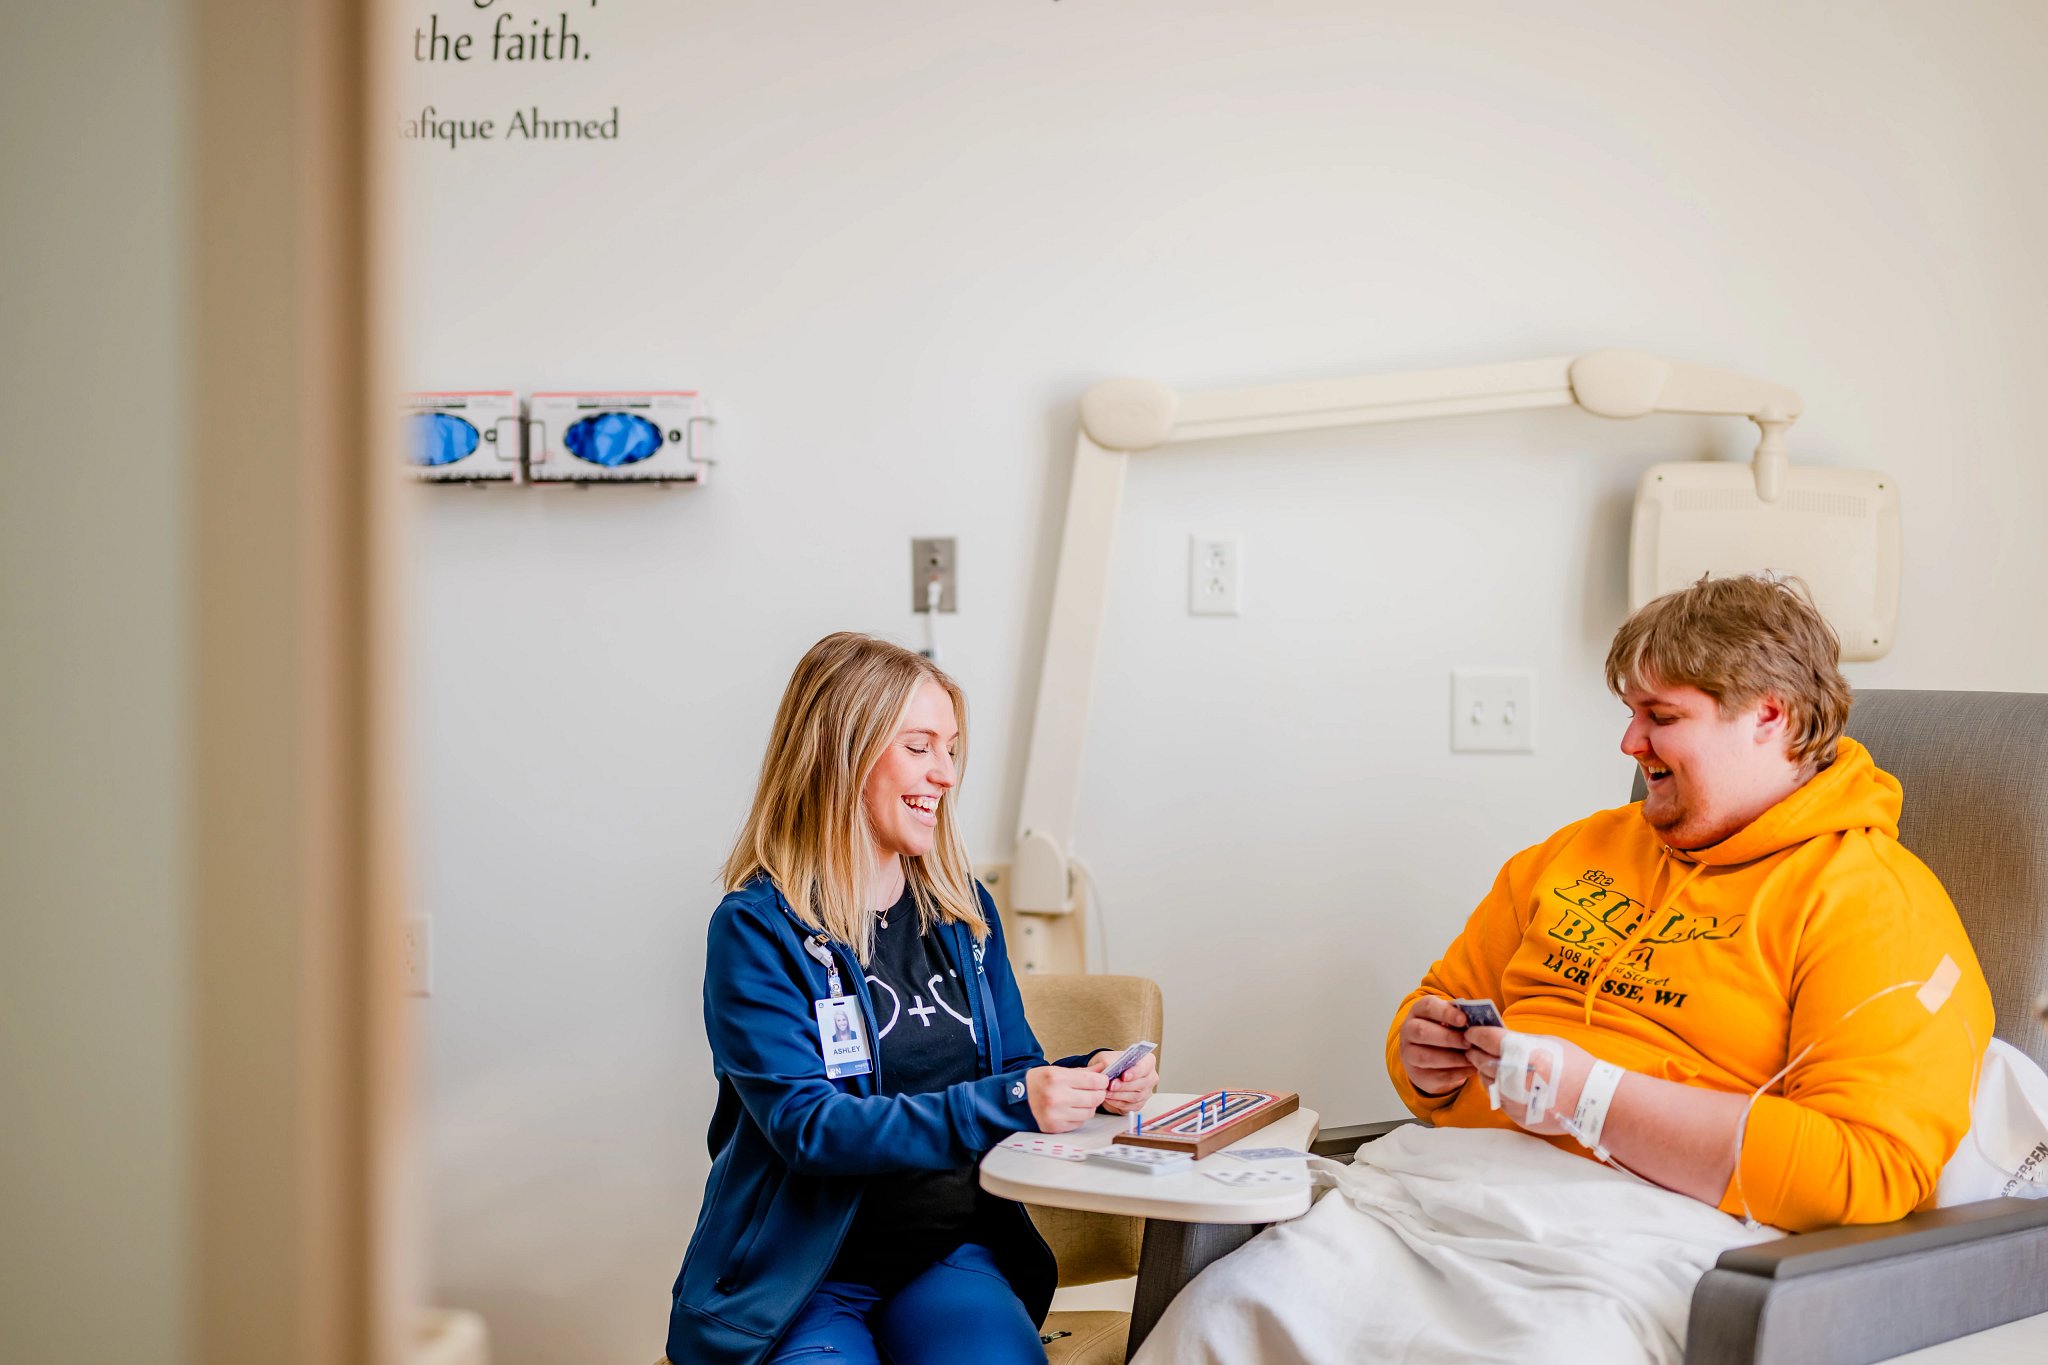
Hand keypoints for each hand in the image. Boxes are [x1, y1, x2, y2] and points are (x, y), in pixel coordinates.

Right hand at [1027, 1064, 1109, 1133]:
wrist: (1017, 1098)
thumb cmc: (1038, 1082)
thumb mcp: (1057, 1070)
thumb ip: (1082, 1072)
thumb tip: (1102, 1070)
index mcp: (1057, 1078)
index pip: (1094, 1081)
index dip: (1103, 1081)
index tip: (1102, 1081)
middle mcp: (1056, 1097)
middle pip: (1094, 1098)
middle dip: (1099, 1094)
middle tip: (1095, 1091)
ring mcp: (1055, 1114)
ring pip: (1089, 1113)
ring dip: (1089, 1106)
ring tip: (1080, 1100)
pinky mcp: (1055, 1126)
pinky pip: (1079, 1123)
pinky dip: (1079, 1116)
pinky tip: (1071, 1110)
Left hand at [1088, 1048, 1158, 1114]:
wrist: (1109, 1075)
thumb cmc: (1112, 1063)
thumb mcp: (1108, 1058)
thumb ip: (1110, 1063)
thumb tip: (1110, 1070)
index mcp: (1148, 1061)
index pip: (1145, 1067)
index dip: (1135, 1073)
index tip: (1124, 1076)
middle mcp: (1150, 1077)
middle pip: (1141, 1084)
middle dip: (1124, 1086)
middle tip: (1112, 1086)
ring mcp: (1146, 1092)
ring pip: (1135, 1096)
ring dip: (1119, 1095)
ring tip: (1107, 1092)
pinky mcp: (1139, 1103)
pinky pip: (1130, 1106)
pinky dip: (1118, 1103)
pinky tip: (1109, 1098)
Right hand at [1397, 997, 1479, 1095]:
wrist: (1430, 1056)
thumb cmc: (1445, 1031)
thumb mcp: (1449, 1020)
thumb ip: (1460, 1018)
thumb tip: (1478, 1022)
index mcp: (1418, 1011)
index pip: (1427, 1007)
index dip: (1446, 1013)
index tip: (1464, 1020)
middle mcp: (1408, 1030)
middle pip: (1421, 1032)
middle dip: (1448, 1038)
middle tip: (1468, 1042)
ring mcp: (1409, 1054)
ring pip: (1425, 1057)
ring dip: (1451, 1058)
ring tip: (1471, 1058)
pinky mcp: (1416, 1074)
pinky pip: (1435, 1075)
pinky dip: (1456, 1073)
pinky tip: (1470, 1069)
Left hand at [1463, 1027, 1593, 1134]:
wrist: (1594, 1101)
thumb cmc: (1574, 1066)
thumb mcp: (1547, 1042)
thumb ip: (1519, 1040)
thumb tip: (1497, 1036)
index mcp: (1519, 1052)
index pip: (1484, 1039)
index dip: (1475, 1034)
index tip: (1472, 1033)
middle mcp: (1510, 1075)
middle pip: (1479, 1059)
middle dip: (1475, 1051)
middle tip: (1474, 1047)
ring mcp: (1511, 1097)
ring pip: (1485, 1080)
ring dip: (1485, 1071)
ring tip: (1492, 1065)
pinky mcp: (1515, 1114)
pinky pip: (1498, 1098)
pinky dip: (1499, 1089)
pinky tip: (1508, 1084)